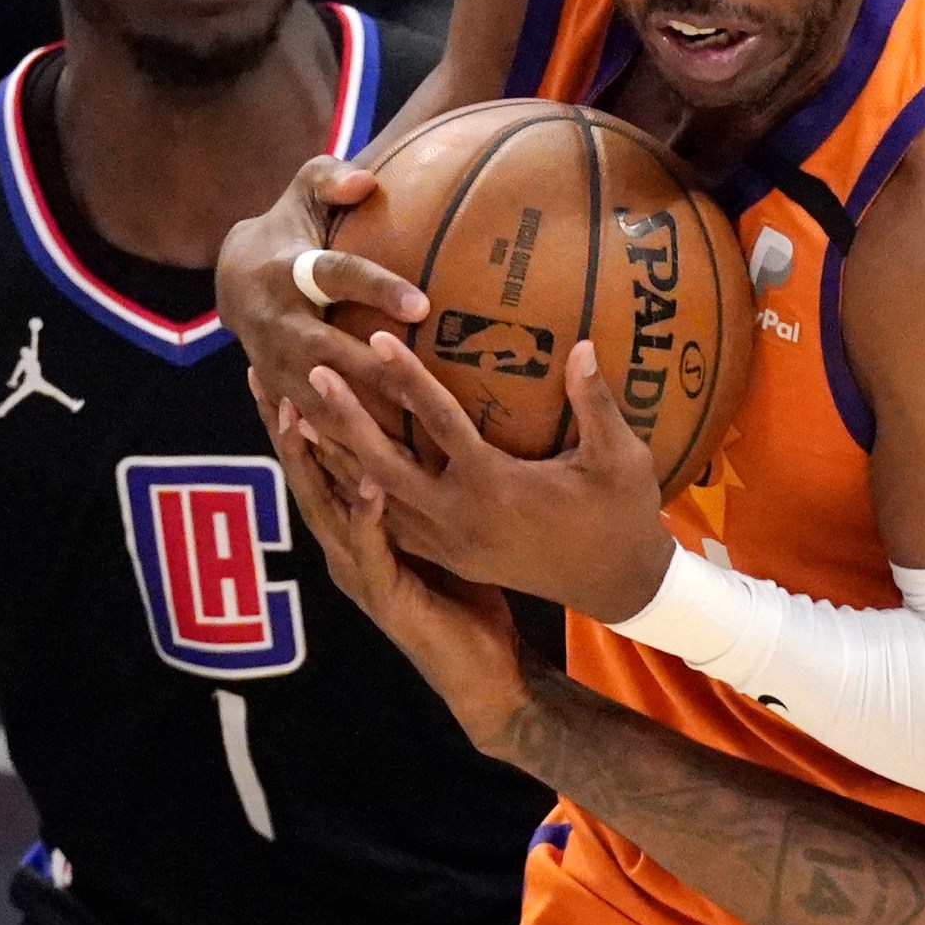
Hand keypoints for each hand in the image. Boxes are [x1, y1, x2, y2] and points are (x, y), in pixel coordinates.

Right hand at [217, 156, 430, 440]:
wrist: (231, 273)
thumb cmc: (290, 223)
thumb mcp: (302, 189)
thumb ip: (330, 178)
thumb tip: (365, 179)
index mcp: (283, 270)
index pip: (335, 276)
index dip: (377, 288)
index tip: (422, 305)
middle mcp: (272, 322)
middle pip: (329, 351)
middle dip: (374, 374)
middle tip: (426, 394)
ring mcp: (270, 363)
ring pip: (316, 400)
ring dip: (355, 425)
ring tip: (404, 452)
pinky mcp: (275, 392)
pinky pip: (305, 427)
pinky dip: (335, 452)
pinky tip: (373, 482)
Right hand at [255, 375, 530, 750]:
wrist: (489, 676)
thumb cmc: (470, 598)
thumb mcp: (446, 527)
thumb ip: (434, 481)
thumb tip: (442, 422)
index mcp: (357, 529)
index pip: (319, 463)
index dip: (295, 418)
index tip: (279, 365)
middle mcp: (347, 548)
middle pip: (306, 477)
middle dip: (282, 426)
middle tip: (262, 373)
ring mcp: (361, 574)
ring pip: (325, 508)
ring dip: (310, 460)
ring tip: (298, 411)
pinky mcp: (387, 599)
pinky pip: (373, 551)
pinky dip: (368, 516)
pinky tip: (369, 483)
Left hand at [301, 334, 676, 622]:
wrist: (620, 585)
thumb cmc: (624, 517)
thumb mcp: (620, 460)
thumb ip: (595, 403)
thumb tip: (581, 346)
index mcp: (496, 489)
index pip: (440, 424)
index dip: (407, 379)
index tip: (376, 339)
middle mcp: (460, 519)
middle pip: (382, 465)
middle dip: (343, 419)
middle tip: (310, 373)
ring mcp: (450, 543)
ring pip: (375, 499)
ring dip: (337, 459)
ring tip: (299, 415)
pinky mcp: (452, 556)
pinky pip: (390, 522)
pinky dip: (358, 492)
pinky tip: (338, 466)